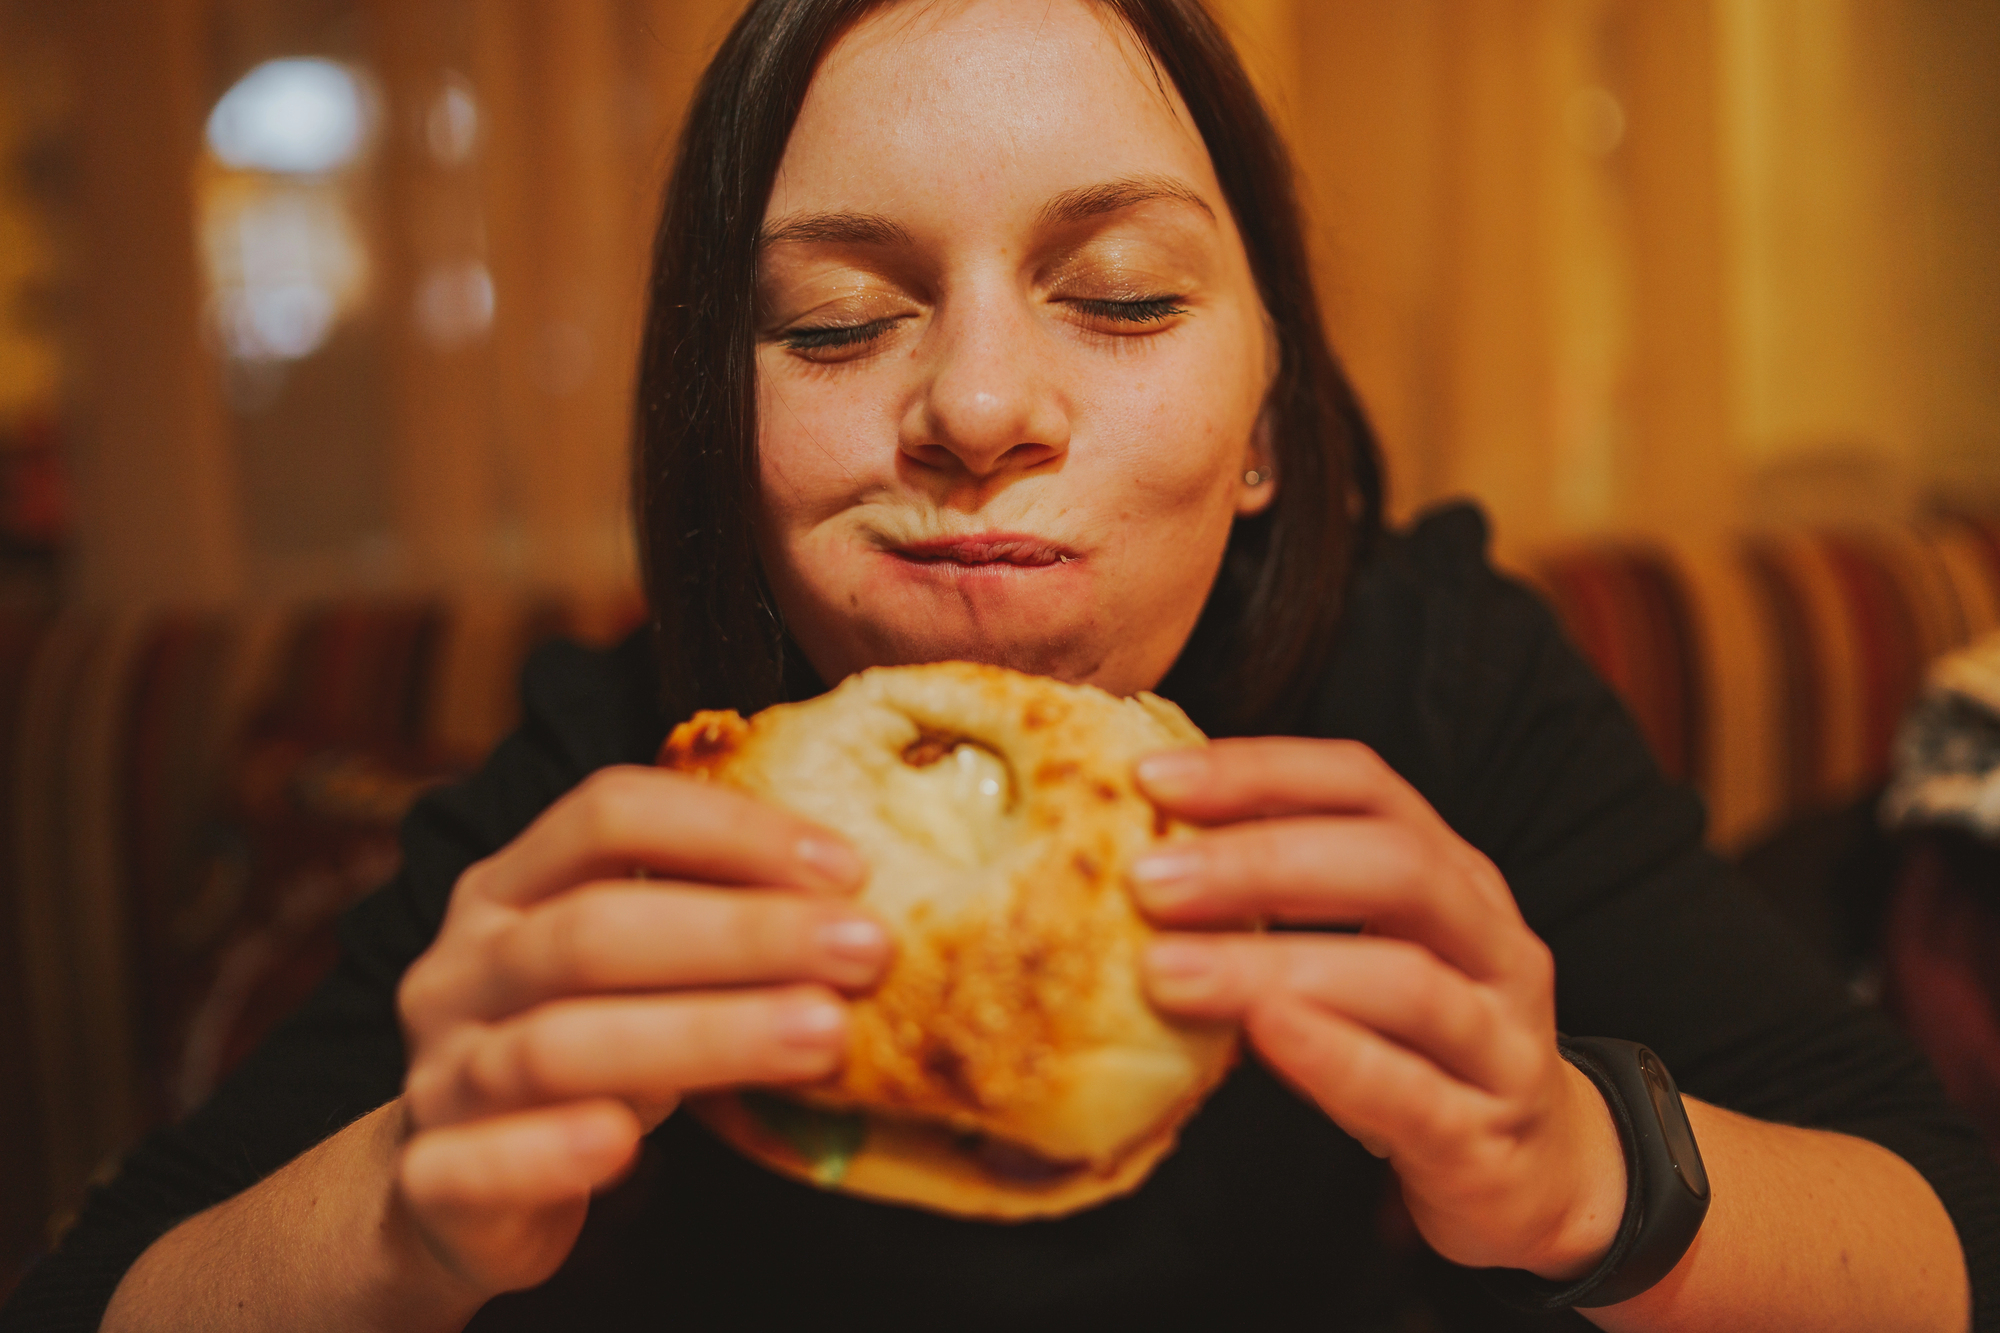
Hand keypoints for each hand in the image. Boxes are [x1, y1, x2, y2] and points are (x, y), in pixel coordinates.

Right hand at [392, 766, 890, 1298]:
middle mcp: (462, 965)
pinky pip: (477, 1164)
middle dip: (743, 933)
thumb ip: (707, 923)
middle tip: (866, 949)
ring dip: (701, 1035)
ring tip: (822, 1036)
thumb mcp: (632, 971)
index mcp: (510, 886)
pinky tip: (625, 1148)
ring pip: (555, 1046)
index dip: (729, 828)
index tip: (849, 867)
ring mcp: (439, 1071)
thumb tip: (868, 897)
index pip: (608, 813)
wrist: (460, 1197)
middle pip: (594, 929)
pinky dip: (551, 1152)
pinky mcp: (432, 1180)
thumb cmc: (584, 1052)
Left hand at [1133, 738, 1624, 1277]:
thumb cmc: (1417, 1045)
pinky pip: (1413, 1091)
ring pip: (1406, 982)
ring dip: (1274, 966)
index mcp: (1453, 876)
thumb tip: (1141, 848)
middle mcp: (1492, 941)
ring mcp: (1502, 1040)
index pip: (1364, 786)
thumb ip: (1285, 904)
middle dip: (1264, 862)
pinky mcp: (1486, 1138)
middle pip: (1395, 866)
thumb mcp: (1368, 952)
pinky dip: (1335, 1057)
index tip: (1152, 778)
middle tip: (1148, 879)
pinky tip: (1262, 1037)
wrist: (1537, 1176)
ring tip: (1166, 969)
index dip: (1261, 771)